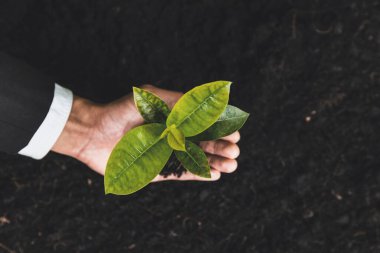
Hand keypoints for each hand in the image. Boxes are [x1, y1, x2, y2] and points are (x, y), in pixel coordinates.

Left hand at [52, 85, 239, 181]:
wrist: (93, 132)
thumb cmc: (120, 111)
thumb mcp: (151, 98)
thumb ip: (177, 101)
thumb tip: (207, 103)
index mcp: (173, 118)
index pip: (203, 125)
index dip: (220, 129)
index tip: (234, 133)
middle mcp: (172, 136)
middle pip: (203, 143)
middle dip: (221, 147)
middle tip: (235, 151)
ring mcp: (165, 154)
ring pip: (196, 159)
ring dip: (215, 162)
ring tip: (231, 164)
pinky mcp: (157, 170)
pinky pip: (181, 173)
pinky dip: (198, 173)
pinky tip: (214, 174)